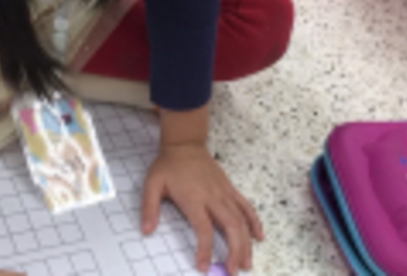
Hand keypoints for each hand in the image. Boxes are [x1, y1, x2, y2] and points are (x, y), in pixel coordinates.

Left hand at [140, 143, 263, 274]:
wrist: (185, 144)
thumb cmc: (168, 166)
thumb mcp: (152, 184)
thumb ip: (149, 208)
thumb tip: (146, 231)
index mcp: (194, 199)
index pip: (204, 229)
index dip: (206, 250)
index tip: (204, 267)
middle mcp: (213, 197)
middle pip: (230, 226)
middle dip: (235, 250)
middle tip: (234, 271)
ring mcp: (224, 193)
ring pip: (241, 220)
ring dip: (247, 242)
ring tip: (247, 263)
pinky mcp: (230, 188)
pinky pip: (246, 206)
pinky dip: (254, 221)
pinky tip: (259, 236)